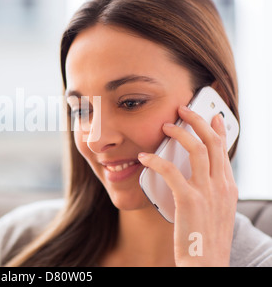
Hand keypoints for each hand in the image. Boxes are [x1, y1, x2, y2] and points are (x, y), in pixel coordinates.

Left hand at [138, 105, 237, 266]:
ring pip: (196, 150)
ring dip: (179, 133)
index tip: (212, 116)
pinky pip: (171, 171)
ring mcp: (207, 192)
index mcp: (228, 188)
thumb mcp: (215, 211)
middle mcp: (221, 186)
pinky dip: (156, 160)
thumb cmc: (205, 239)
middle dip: (197, 121)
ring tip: (165, 126)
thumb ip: (210, 192)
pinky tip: (144, 158)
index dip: (218, 130)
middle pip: (212, 142)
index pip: (224, 150)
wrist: (206, 264)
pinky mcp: (189, 200)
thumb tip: (197, 177)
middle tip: (183, 109)